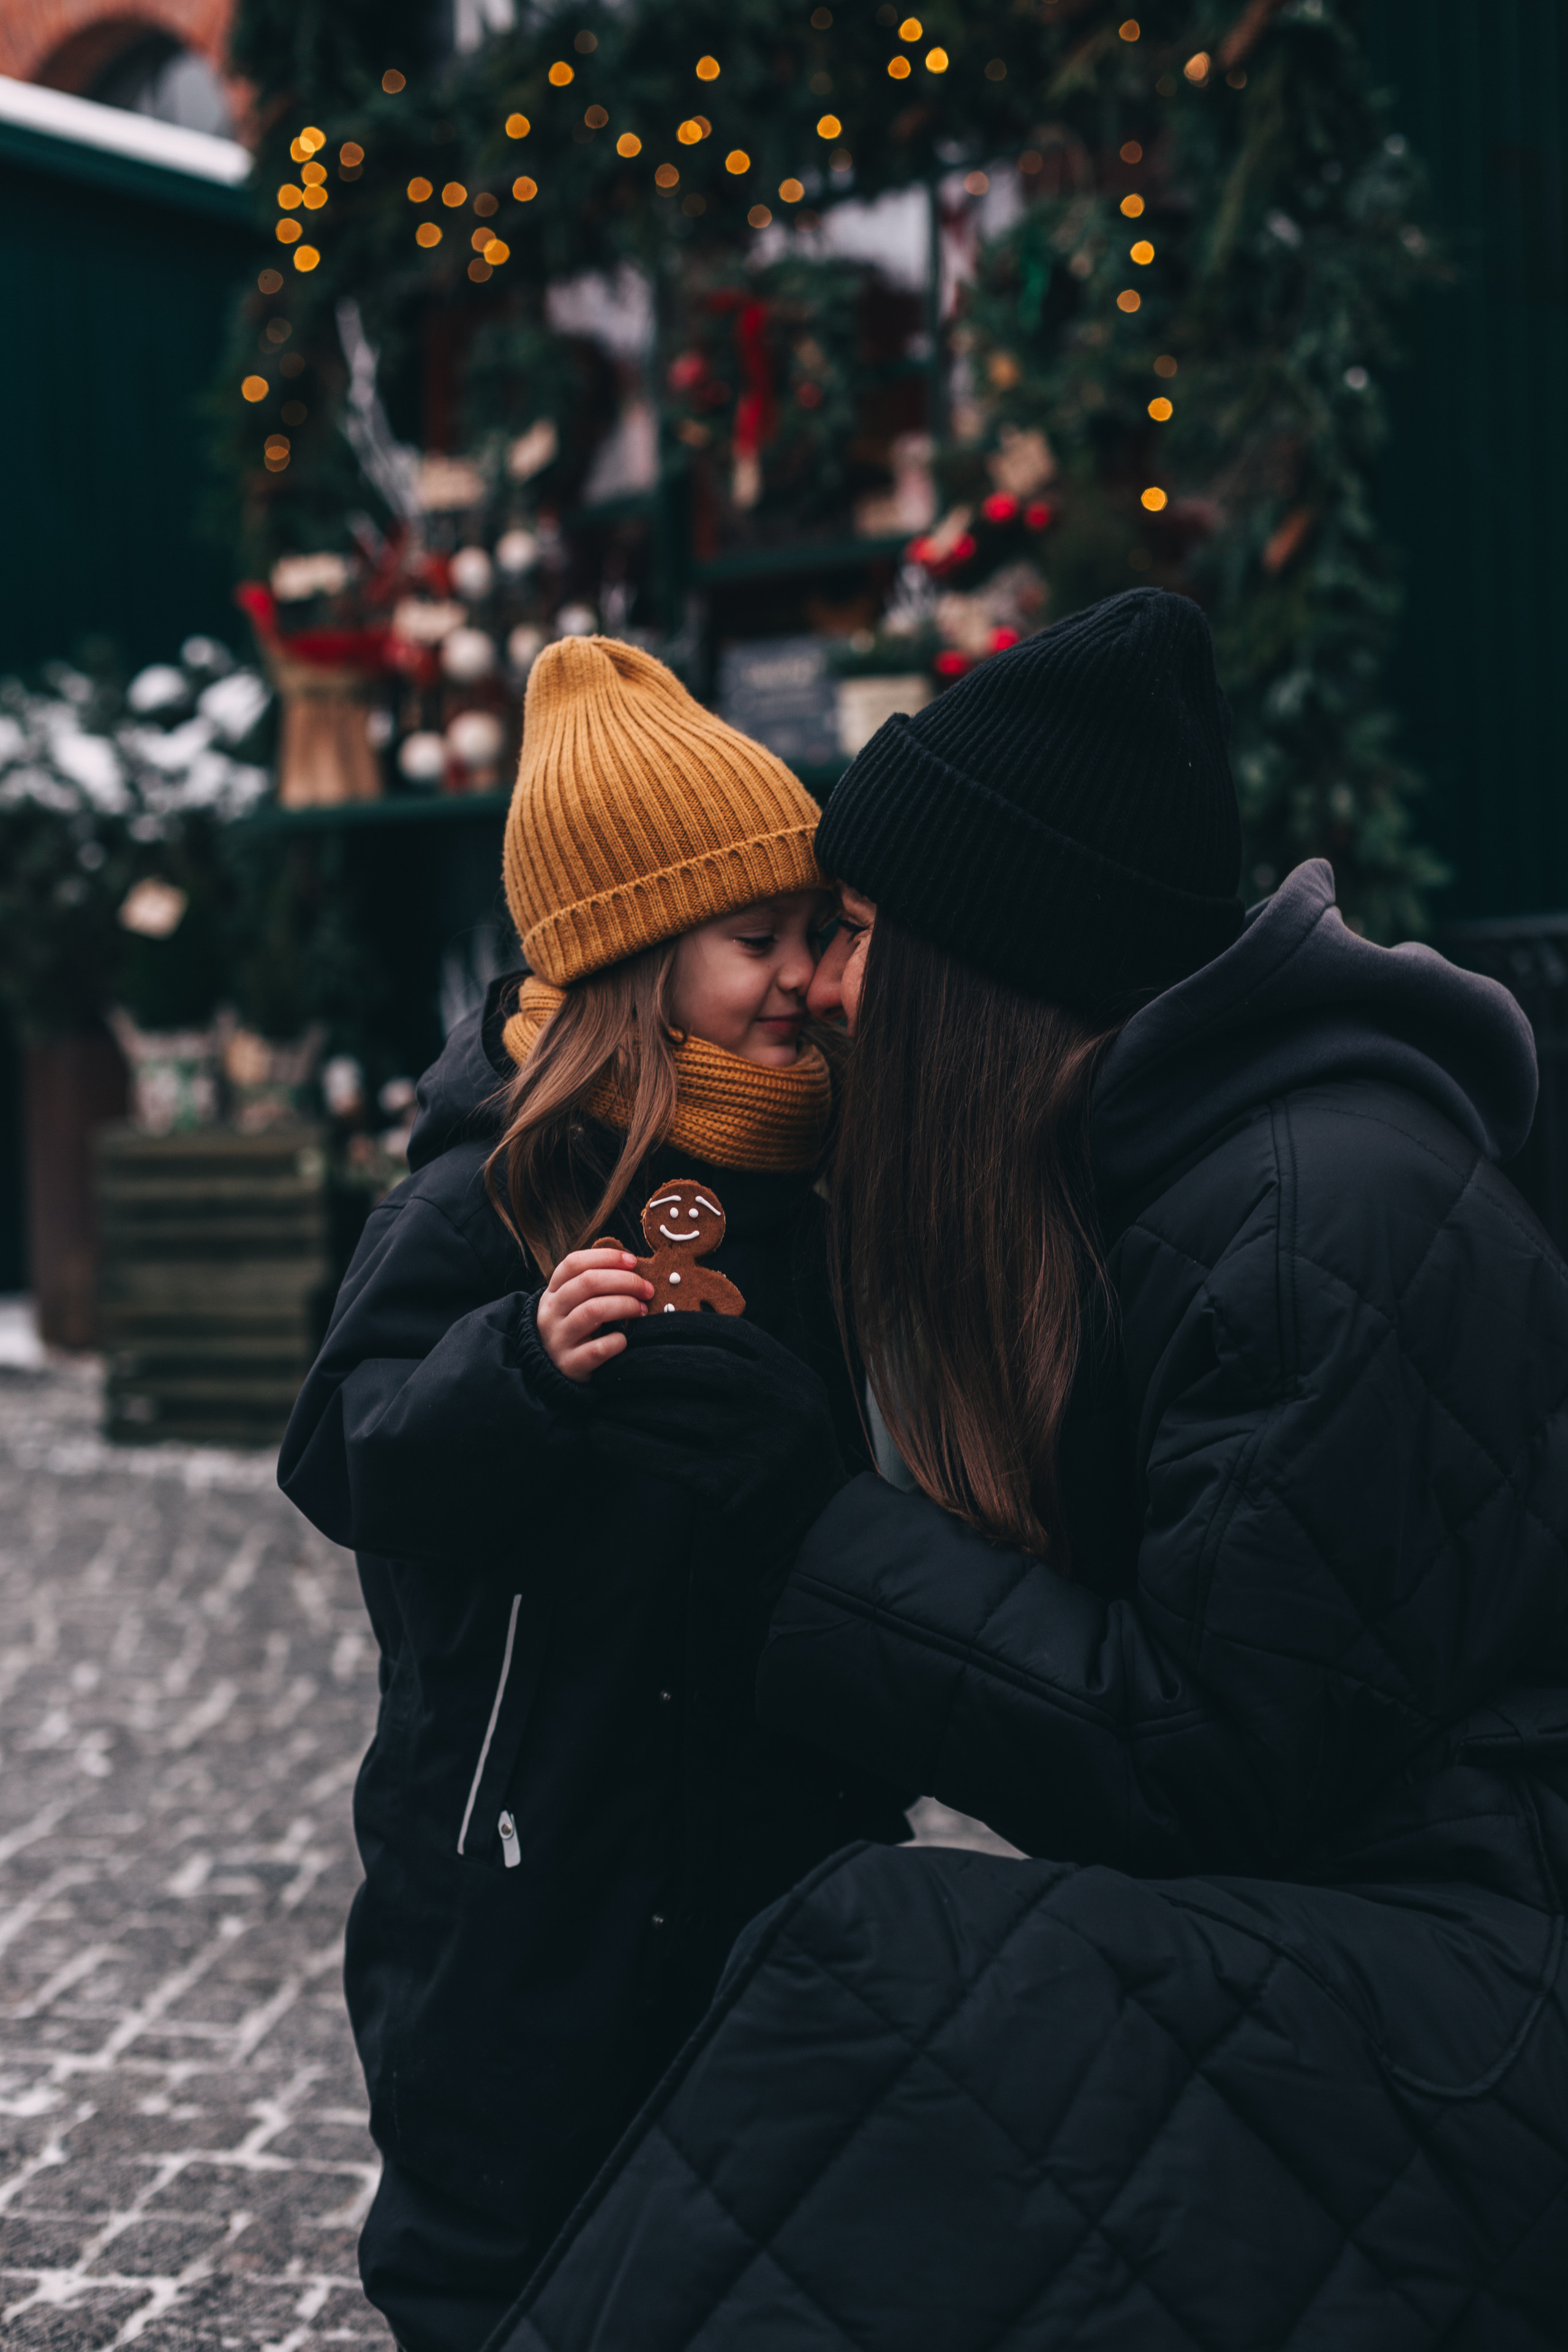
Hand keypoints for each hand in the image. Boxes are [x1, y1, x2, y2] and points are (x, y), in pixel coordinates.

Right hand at [536, 1247, 653, 1382]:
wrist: (552, 1370)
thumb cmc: (572, 1328)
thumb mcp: (572, 1303)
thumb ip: (592, 1284)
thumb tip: (630, 1264)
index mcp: (553, 1292)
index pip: (574, 1263)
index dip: (606, 1257)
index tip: (632, 1261)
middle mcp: (552, 1312)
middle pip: (588, 1283)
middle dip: (625, 1281)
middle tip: (647, 1289)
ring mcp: (559, 1338)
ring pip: (593, 1311)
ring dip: (625, 1305)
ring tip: (642, 1310)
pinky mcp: (571, 1363)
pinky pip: (598, 1348)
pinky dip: (617, 1341)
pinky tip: (625, 1339)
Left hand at [590, 1315, 847, 1540]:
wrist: (810, 1532)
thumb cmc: (778, 1457)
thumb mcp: (781, 1403)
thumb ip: (744, 1369)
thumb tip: (669, 1334)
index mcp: (791, 1375)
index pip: (724, 1332)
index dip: (671, 1327)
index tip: (632, 1331)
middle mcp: (780, 1404)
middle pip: (697, 1364)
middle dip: (643, 1361)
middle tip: (606, 1369)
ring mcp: (757, 1446)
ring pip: (673, 1410)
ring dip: (626, 1404)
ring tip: (598, 1403)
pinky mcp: (731, 1489)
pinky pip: (663, 1456)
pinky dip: (626, 1442)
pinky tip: (602, 1437)